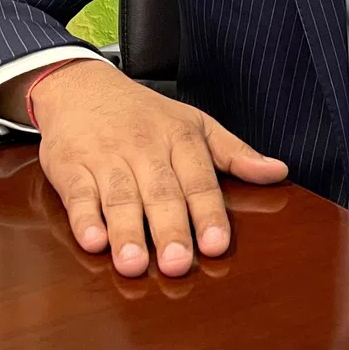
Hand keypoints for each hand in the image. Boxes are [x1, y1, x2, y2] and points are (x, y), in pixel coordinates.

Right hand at [30, 60, 288, 276]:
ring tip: (134, 263)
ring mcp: (106, 157)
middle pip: (160, 191)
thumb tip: (277, 172)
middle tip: (177, 263)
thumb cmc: (144, 114)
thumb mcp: (195, 124)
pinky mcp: (71, 166)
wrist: (82, 85)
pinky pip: (78, 193)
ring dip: (127, 230)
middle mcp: (144, 148)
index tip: (216, 245)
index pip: (198, 178)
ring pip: (119, 196)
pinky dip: (84, 217)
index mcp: (180, 138)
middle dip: (169, 228)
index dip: (207, 212)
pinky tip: (93, 241)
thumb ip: (234, 153)